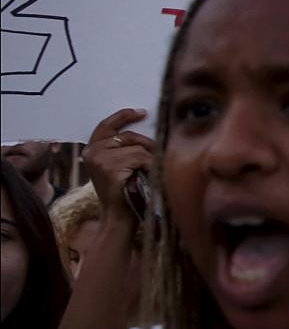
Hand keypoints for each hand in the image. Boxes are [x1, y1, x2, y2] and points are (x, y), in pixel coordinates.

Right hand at [83, 108, 154, 225]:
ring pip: (137, 148)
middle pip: (129, 137)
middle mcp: (92, 151)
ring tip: (151, 172)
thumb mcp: (119, 165)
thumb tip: (145, 130)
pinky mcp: (110, 166)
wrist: (119, 216)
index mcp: (91, 150)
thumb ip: (124, 148)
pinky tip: (151, 176)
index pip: (107, 126)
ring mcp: (99, 158)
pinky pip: (141, 158)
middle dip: (147, 145)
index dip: (123, 117)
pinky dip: (151, 166)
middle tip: (157, 155)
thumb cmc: (124, 192)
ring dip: (150, 159)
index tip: (141, 112)